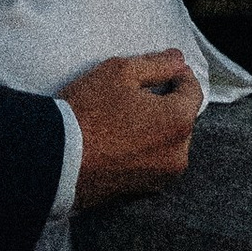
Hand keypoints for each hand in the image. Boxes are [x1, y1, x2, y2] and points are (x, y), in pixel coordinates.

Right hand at [61, 52, 203, 206]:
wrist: (58, 157)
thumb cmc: (90, 110)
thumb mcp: (121, 72)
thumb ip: (157, 64)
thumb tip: (179, 59)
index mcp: (178, 122)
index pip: (193, 91)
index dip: (179, 74)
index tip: (162, 68)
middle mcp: (179, 155)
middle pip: (181, 119)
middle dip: (165, 103)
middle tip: (135, 93)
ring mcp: (162, 177)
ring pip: (167, 142)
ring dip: (155, 128)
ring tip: (124, 118)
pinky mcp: (144, 190)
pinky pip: (152, 161)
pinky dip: (143, 149)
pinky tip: (118, 139)